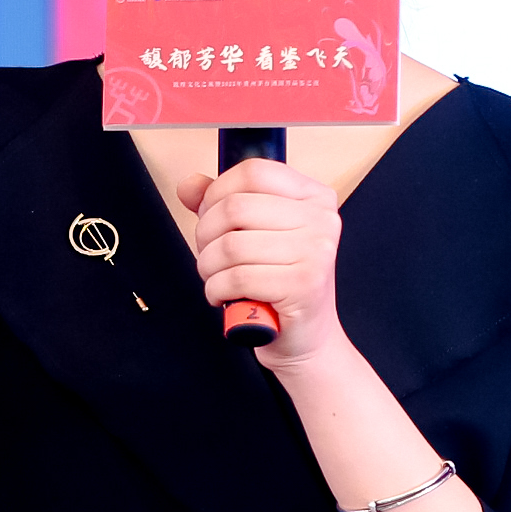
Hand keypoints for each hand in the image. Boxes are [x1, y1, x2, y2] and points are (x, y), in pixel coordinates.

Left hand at [174, 156, 347, 368]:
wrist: (306, 340)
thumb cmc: (278, 285)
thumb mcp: (253, 235)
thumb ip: (221, 204)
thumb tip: (189, 185)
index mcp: (313, 197)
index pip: (254, 171)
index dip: (218, 192)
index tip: (210, 217)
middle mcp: (321, 219)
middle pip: (235, 207)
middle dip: (205, 235)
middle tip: (209, 257)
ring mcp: (316, 251)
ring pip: (231, 245)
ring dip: (208, 267)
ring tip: (215, 279)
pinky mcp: (304, 285)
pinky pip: (237, 277)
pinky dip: (217, 290)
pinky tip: (223, 297)